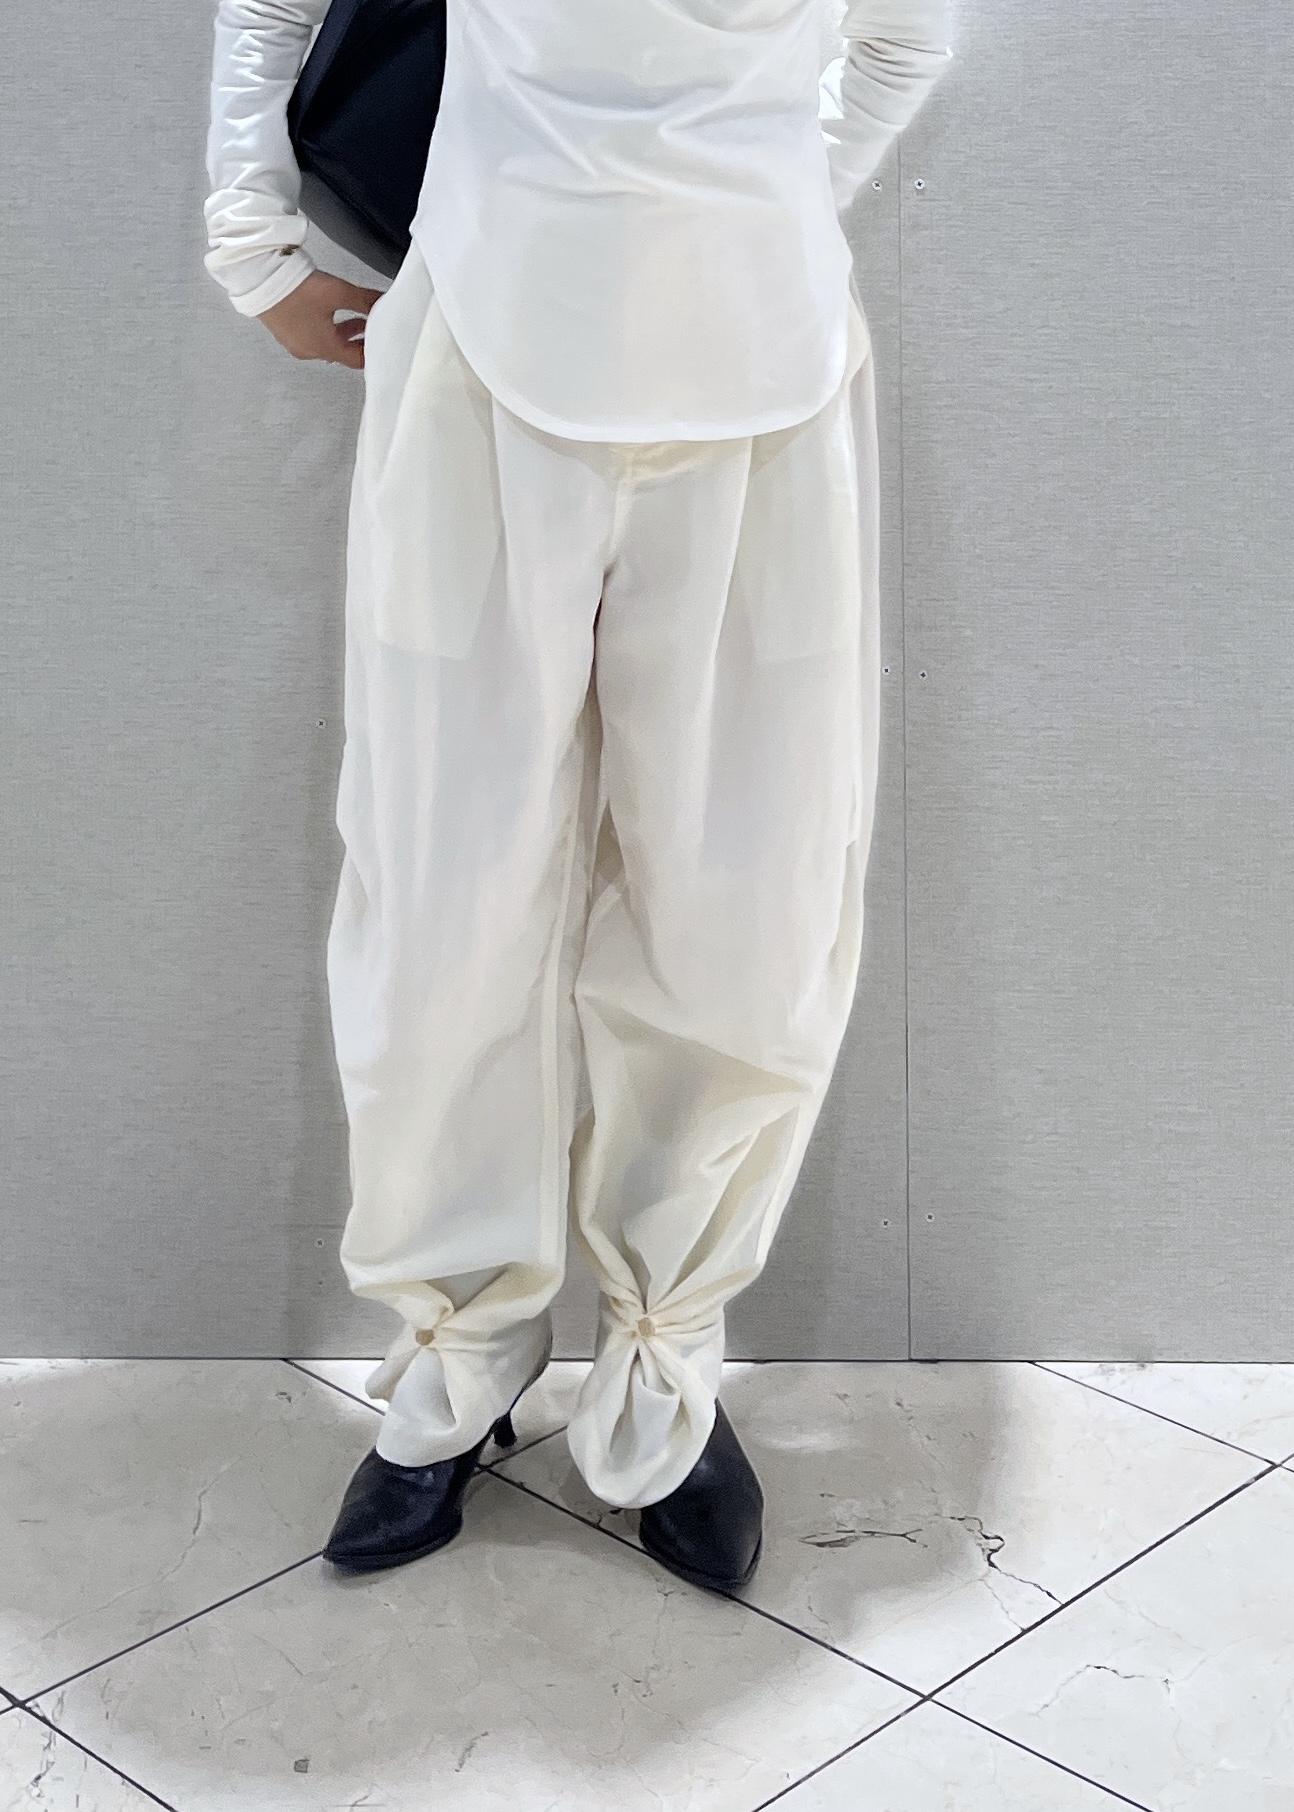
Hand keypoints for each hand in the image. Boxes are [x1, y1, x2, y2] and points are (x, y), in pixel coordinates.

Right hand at [259, 271, 385, 368]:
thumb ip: (366, 301)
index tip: (385, 341)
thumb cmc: (296, 289)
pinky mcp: (284, 330)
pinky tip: (329, 311)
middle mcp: (309, 351)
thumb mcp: (339, 293)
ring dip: (343, 331)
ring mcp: (294, 342)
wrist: (258, 277)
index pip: (357, 361)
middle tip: (376, 327)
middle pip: (342, 352)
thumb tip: (386, 302)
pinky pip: (310, 333)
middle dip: (360, 339)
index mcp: (325, 348)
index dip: (373, 352)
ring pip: (326, 342)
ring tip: (359, 316)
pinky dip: (325, 326)